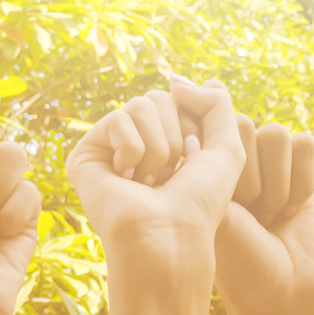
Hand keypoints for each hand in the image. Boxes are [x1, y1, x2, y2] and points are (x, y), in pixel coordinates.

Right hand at [67, 77, 243, 285]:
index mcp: (167, 140)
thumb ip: (215, 102)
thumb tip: (173, 77)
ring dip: (157, 146)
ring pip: (140, 105)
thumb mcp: (226, 146)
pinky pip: (117, 119)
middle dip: (176, 133)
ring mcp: (111, 148)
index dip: (195, 125)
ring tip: (150, 179)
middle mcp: (137, 142)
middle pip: (159, 97)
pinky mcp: (86, 154)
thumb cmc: (200, 202)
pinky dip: (132, 149)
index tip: (193, 161)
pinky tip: (126, 179)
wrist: (169, 237)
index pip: (180, 98)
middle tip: (170, 173)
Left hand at [215, 117, 313, 314]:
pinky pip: (307, 146)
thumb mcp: (209, 200)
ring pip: (278, 135)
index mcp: (203, 165)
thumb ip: (200, 142)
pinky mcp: (305, 173)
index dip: (217, 159)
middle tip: (248, 218)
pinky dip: (302, 182)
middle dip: (249, 178)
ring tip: (270, 219)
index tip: (219, 203)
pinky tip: (294, 212)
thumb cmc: (236, 262)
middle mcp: (236, 160)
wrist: (282, 298)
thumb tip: (178, 80)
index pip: (211, 123)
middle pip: (245, 126)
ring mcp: (272, 166)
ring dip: (276, 184)